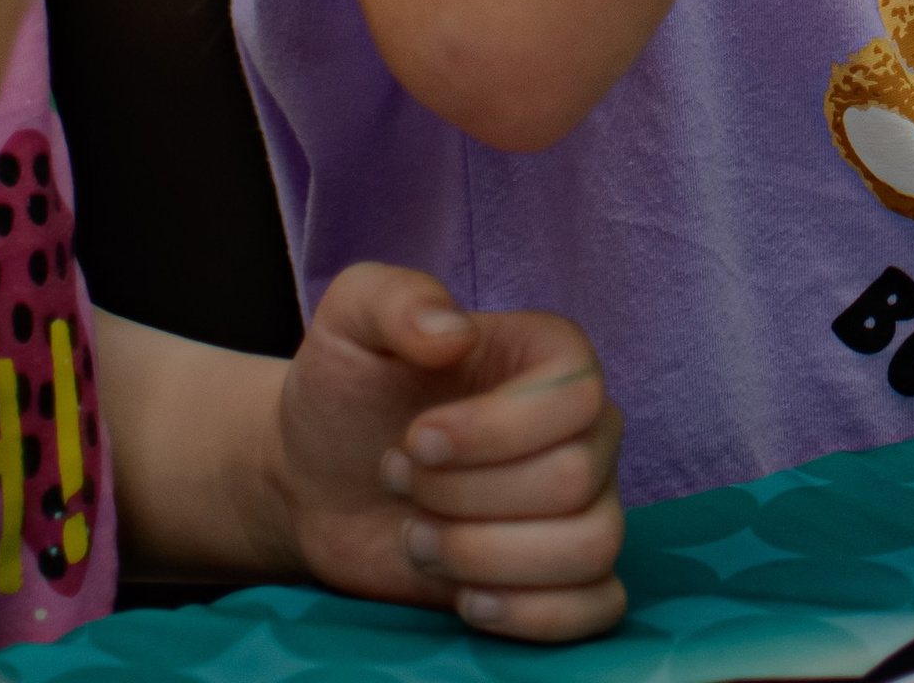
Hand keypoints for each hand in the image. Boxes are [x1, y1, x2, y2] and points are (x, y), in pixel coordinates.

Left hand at [271, 265, 623, 640]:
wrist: (317, 480)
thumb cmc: (345, 392)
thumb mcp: (349, 321)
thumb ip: (396, 300)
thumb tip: (454, 334)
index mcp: (554, 356)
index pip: (576, 397)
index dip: (495, 431)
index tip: (416, 438)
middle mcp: (585, 429)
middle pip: (572, 480)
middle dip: (466, 497)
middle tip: (401, 483)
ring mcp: (582, 506)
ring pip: (587, 547)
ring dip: (485, 557)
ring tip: (418, 540)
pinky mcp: (562, 578)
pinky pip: (597, 607)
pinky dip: (531, 614)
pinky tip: (464, 598)